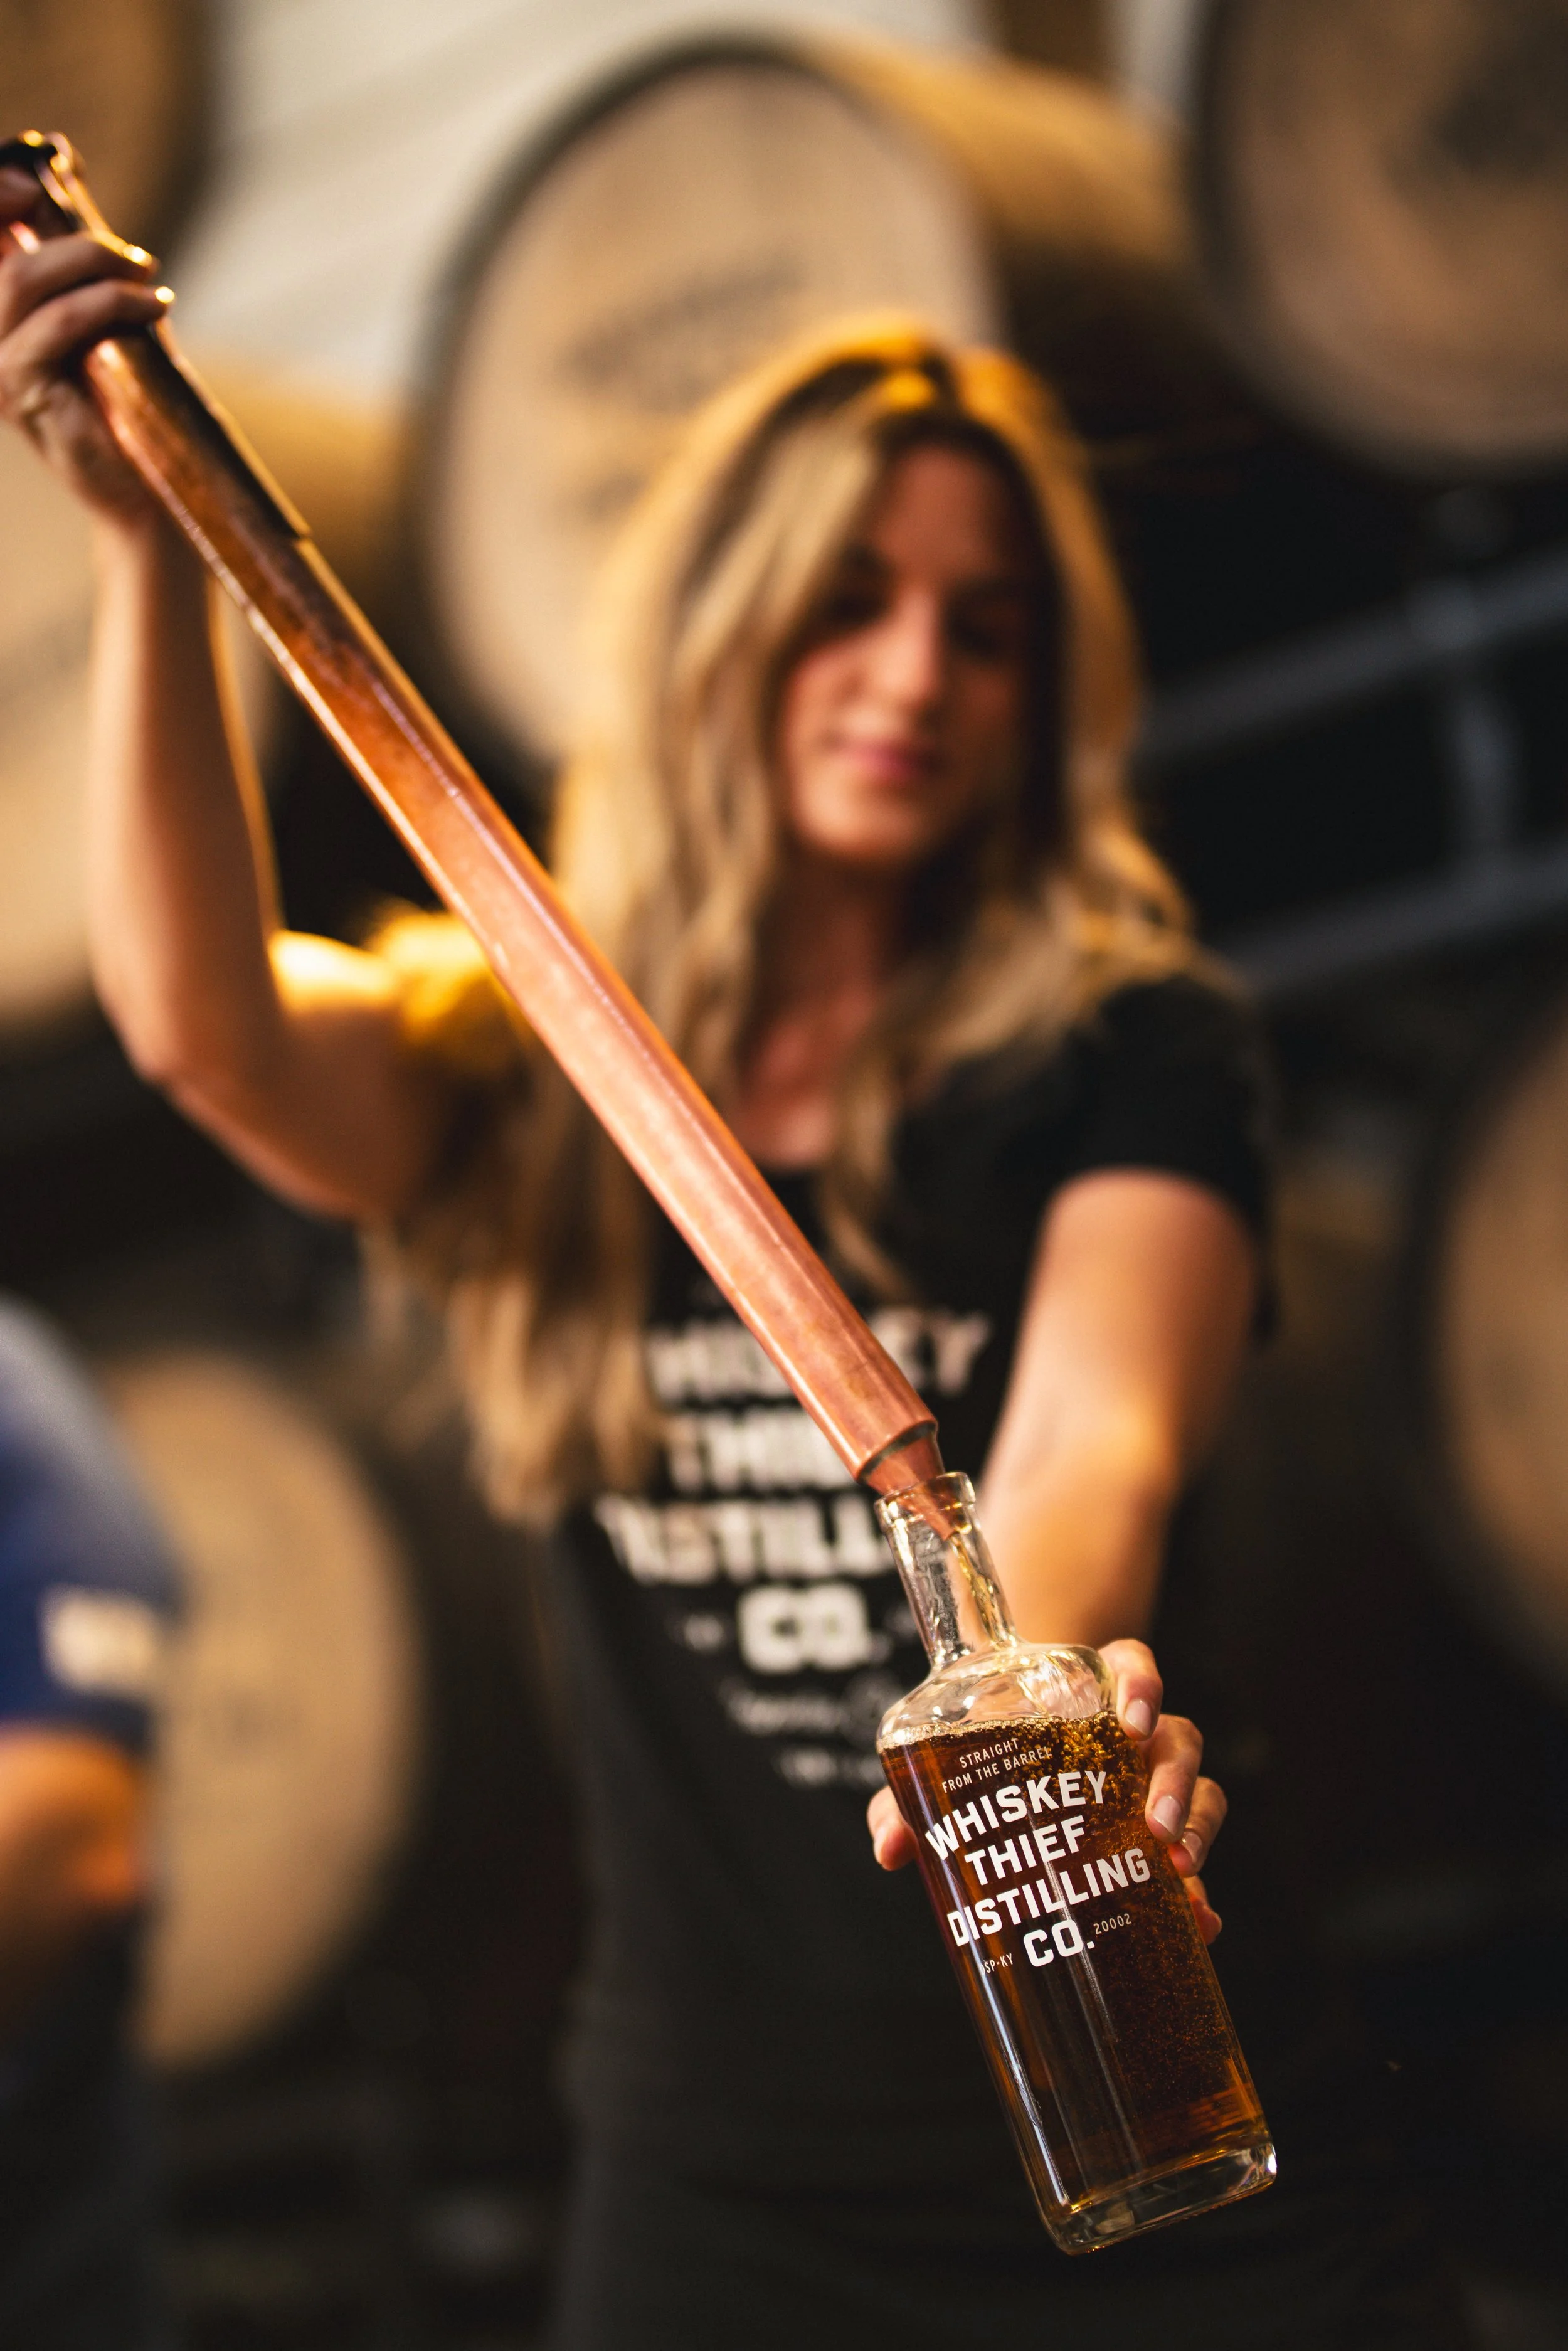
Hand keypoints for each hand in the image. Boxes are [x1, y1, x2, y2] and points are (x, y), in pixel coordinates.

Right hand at [0, 167, 172, 523]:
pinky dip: (109, 304)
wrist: (141, 483)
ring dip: (93, 264)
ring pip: (20, 280)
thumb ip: (73, 242)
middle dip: (66, 232)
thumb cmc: (122, 394)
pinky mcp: (18, 391)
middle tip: (131, 254)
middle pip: (0, 253)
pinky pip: (55, 326)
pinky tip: (153, 306)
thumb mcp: (98, 301)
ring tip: (147, 277)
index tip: (46, 176)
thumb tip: (60, 154)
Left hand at [865, 1635, 1227, 1943]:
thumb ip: (908, 1799)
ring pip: (1200, 1790)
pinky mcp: (1157, 1840)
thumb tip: (891, 1847)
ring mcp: (1149, 1785)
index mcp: (1085, 1693)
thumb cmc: (974, 1758)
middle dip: (1177, 1781)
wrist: (1003, 1781)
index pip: (1131, 1664)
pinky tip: (1200, 1927)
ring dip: (1199, 1829)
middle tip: (1157, 1828)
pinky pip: (1194, 1858)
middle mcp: (1130, 1734)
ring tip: (1179, 1873)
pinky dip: (1201, 1895)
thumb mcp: (938, 1771)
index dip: (1142, 1684)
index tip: (1131, 1719)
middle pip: (1176, 1736)